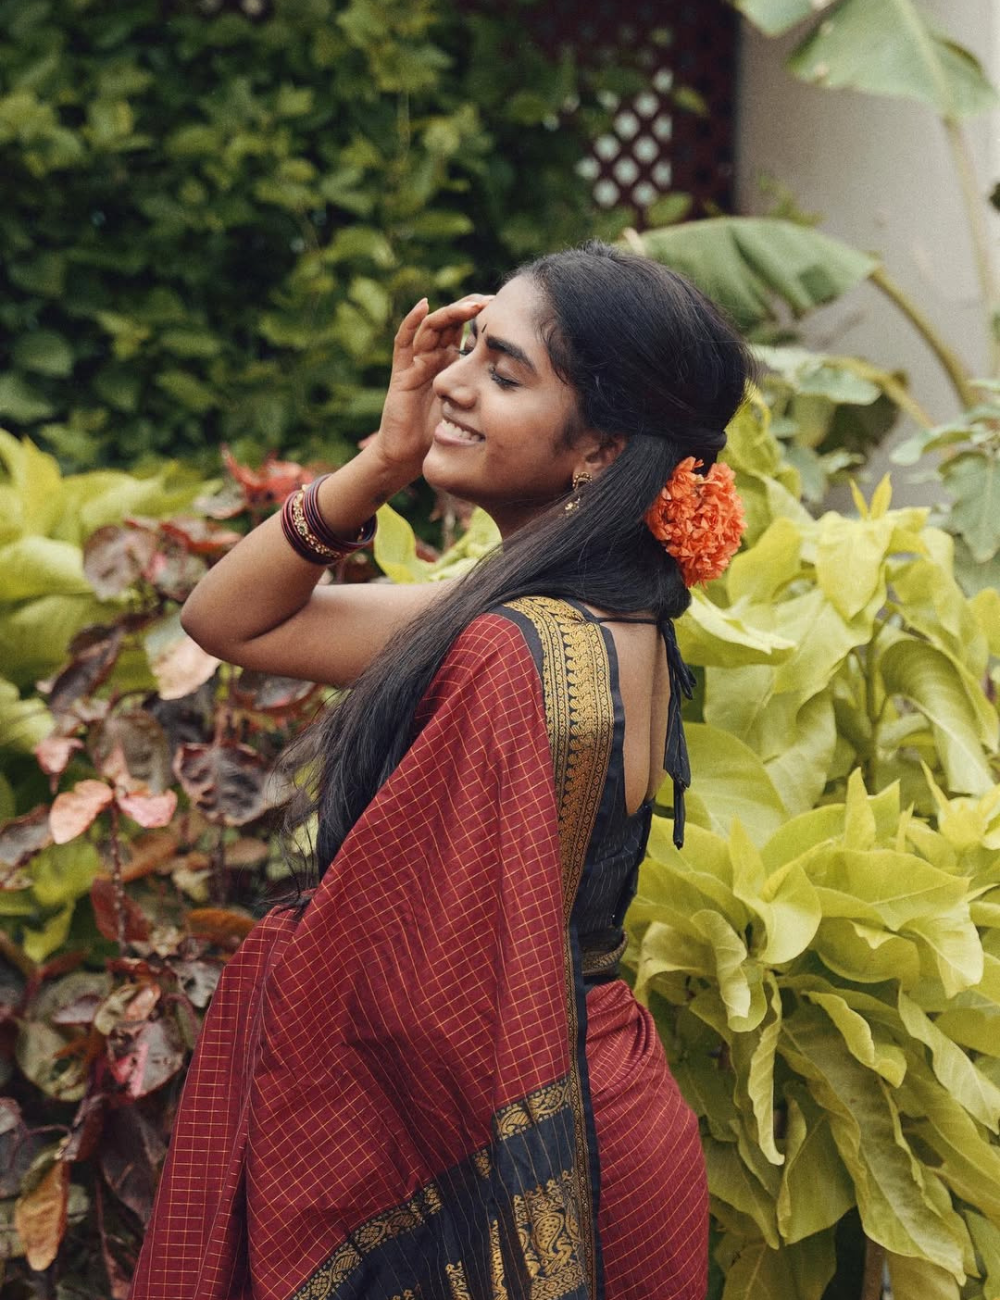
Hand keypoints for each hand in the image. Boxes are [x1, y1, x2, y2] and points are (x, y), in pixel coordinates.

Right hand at [369, 294, 491, 480]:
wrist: (409, 457)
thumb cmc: (443, 437)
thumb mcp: (476, 412)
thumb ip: (492, 398)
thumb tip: (530, 389)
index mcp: (454, 364)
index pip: (468, 331)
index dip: (483, 318)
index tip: (507, 311)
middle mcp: (435, 358)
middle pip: (452, 322)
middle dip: (470, 309)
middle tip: (493, 303)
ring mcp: (418, 362)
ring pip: (432, 327)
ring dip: (451, 313)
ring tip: (472, 307)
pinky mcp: (402, 372)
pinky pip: (403, 342)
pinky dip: (411, 321)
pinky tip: (424, 306)